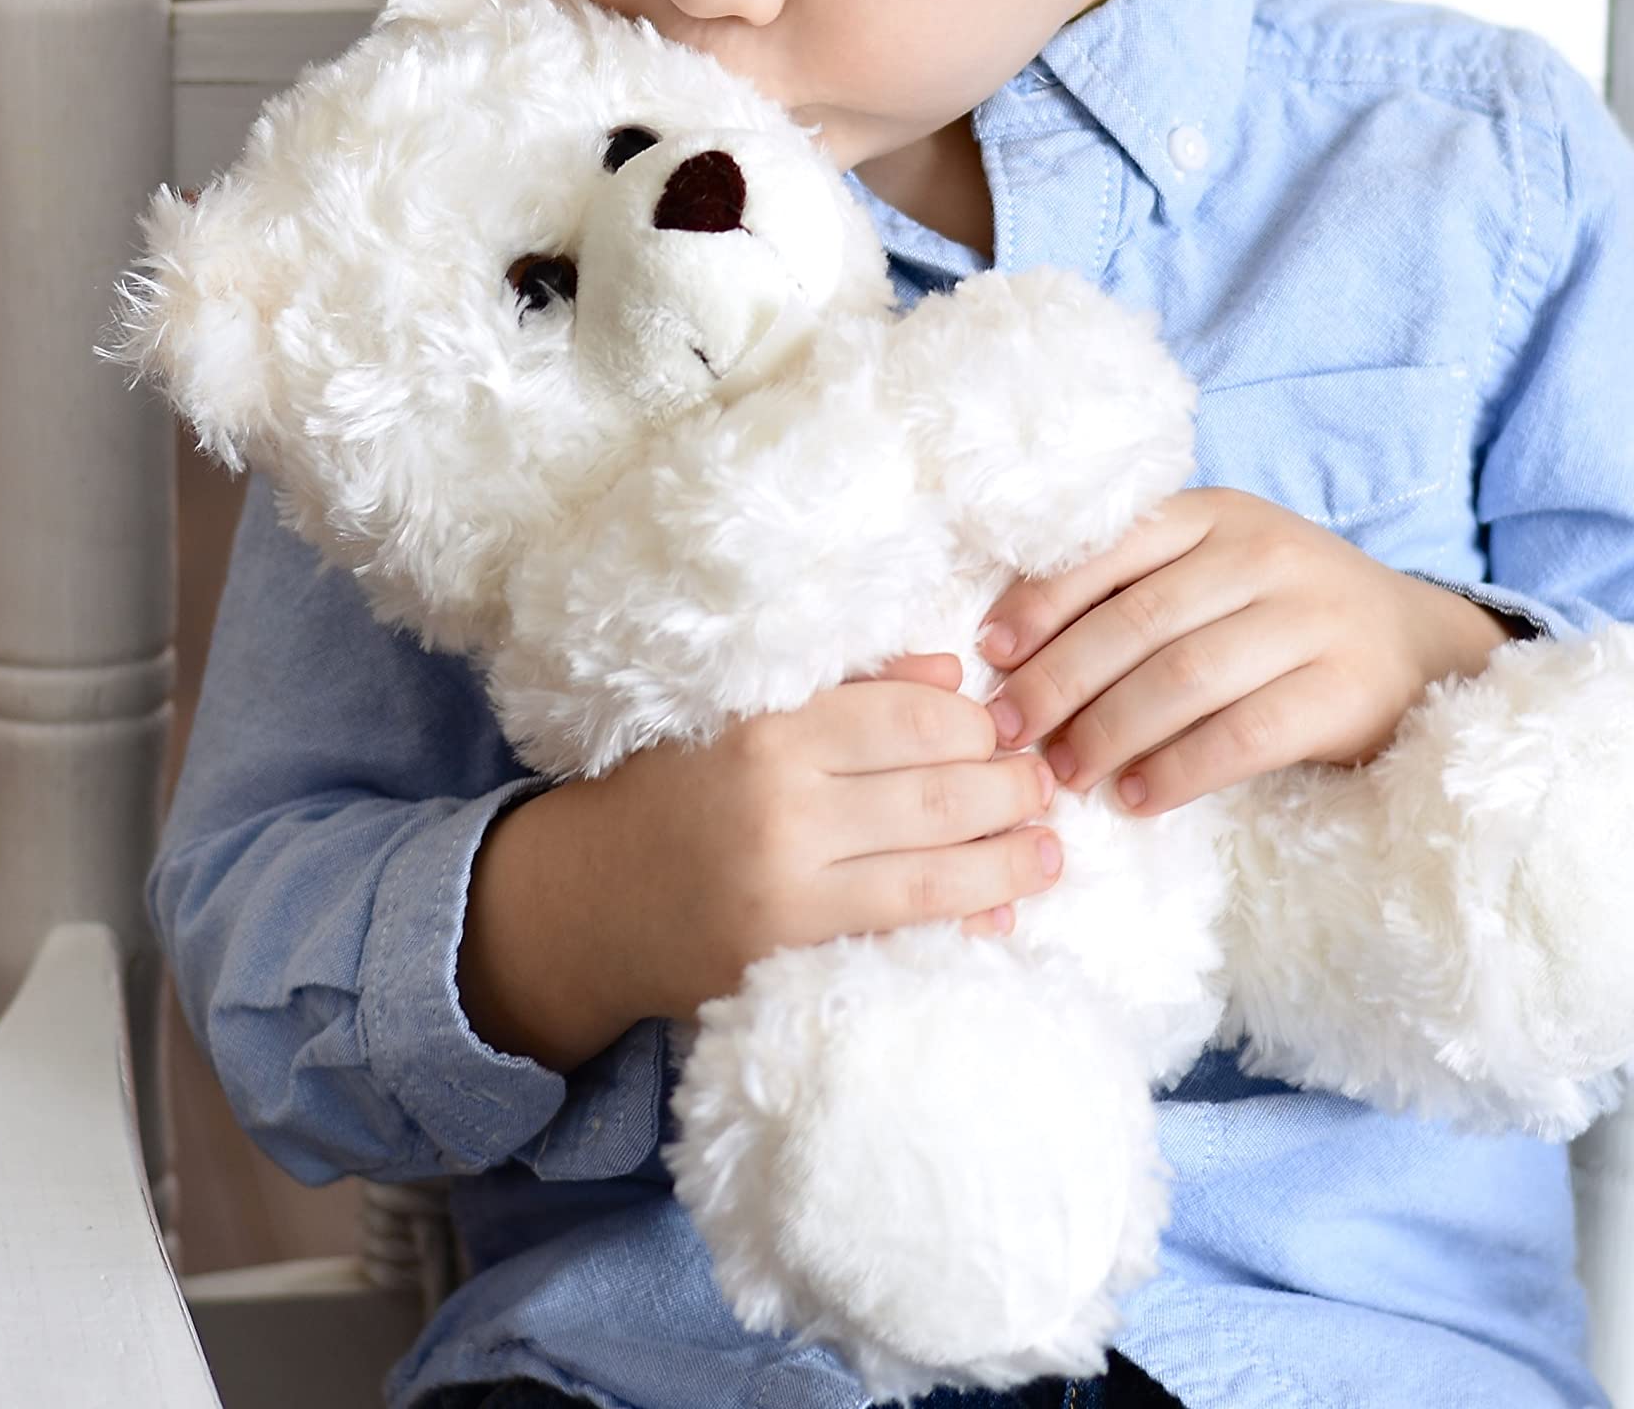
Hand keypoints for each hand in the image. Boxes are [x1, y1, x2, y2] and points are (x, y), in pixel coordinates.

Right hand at [461, 662, 1062, 1063]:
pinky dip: (961, 922)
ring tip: (1049, 849)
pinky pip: (901, 935)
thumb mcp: (741, 719)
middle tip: (1046, 783)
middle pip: (936, 793)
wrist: (585, 900)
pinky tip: (1001, 911)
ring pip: (934, 873)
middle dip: (1010, 788)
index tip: (1001, 725)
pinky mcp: (794, 959)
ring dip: (1008, 860)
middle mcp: (784, 811)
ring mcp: (791, 894)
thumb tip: (953, 675)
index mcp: (772, 734)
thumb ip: (848, 691)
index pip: (910, 718)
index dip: (973, 721)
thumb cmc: (669, 792)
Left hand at [975, 490, 1509, 816]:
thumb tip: (1010, 649)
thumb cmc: (1279, 611)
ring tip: (1066, 774)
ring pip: (1185, 677)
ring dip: (1110, 732)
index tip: (991, 653)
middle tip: (1011, 733)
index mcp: (1213, 515)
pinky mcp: (1347, 689)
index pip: (1110, 550)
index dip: (1042, 603)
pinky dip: (1180, 770)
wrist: (1417, 642)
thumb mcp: (1212, 571)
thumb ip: (1131, 591)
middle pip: (1139, 622)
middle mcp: (1263, 553)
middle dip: (1062, 681)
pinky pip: (1244, 734)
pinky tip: (1137, 796)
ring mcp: (1312, 618)